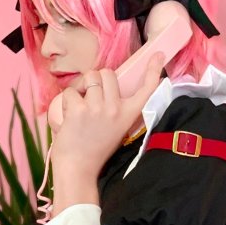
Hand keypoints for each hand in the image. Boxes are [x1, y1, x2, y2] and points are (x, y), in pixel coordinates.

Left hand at [50, 52, 164, 178]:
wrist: (78, 169)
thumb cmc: (93, 151)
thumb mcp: (115, 129)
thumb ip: (115, 109)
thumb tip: (104, 86)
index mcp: (128, 115)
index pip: (146, 89)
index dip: (153, 70)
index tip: (158, 55)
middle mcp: (116, 109)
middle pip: (108, 73)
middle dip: (96, 79)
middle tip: (90, 97)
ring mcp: (98, 108)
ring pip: (89, 77)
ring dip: (80, 88)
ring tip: (79, 108)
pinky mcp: (79, 110)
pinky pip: (70, 92)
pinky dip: (66, 101)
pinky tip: (68, 117)